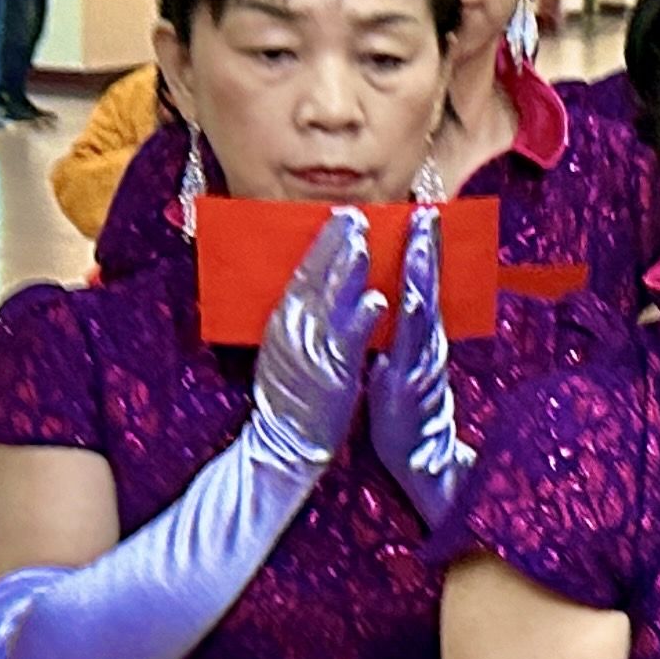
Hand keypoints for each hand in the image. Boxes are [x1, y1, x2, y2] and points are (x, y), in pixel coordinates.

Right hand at [246, 210, 377, 472]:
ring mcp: (310, 350)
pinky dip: (359, 319)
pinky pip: (346, 342)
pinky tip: (375, 299)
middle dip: (334, 244)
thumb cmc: (294, 398)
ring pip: (328, 302)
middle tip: (354, 215)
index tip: (342, 217)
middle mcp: (293, 330)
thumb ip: (299, 319)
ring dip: (345, 270)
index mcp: (284, 322)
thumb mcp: (289, 349)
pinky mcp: (330, 374)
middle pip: (313, 278)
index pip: (303, 274)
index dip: (323, 244)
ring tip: (362, 241)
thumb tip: (312, 289)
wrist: (284, 443)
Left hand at [363, 207, 459, 499]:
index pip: (419, 281)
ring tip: (420, 240)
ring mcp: (419, 359)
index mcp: (418, 334)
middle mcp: (425, 340)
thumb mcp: (403, 359)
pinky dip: (411, 318)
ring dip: (423, 272)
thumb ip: (402, 330)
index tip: (421, 209)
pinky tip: (408, 296)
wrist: (419, 456)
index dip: (421, 246)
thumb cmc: (404, 408)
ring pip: (422, 306)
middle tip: (428, 209)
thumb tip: (389, 298)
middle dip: (427, 246)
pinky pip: (410, 344)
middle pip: (428, 284)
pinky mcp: (408, 380)